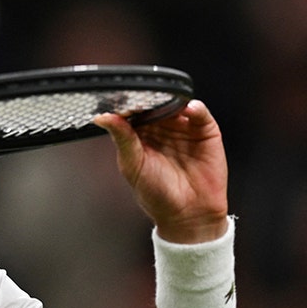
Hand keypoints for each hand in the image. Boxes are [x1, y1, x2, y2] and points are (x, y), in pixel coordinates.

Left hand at [94, 100, 228, 243]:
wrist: (188, 214)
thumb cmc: (156, 193)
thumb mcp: (132, 164)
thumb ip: (122, 138)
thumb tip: (103, 118)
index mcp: (139, 135)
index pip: (132, 111)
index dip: (128, 104)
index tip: (123, 98)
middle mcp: (161, 128)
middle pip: (155, 104)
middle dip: (150, 97)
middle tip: (144, 93)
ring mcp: (183, 128)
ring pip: (176, 105)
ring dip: (171, 100)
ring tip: (165, 98)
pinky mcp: (205, 132)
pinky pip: (200, 114)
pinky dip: (195, 108)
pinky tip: (188, 109)